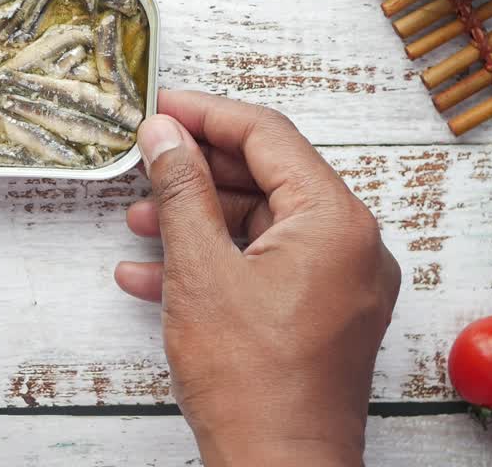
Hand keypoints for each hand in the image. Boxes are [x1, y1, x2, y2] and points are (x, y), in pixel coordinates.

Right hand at [115, 90, 400, 465]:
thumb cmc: (252, 384)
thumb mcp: (200, 271)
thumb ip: (181, 191)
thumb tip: (165, 135)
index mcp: (336, 222)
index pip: (269, 136)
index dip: (207, 114)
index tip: (163, 107)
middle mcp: (352, 245)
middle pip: (268, 177)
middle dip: (197, 172)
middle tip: (144, 161)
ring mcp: (341, 284)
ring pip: (262, 225)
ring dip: (198, 220)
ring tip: (138, 223)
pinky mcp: (323, 315)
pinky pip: (268, 266)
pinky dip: (216, 262)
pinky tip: (153, 275)